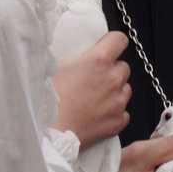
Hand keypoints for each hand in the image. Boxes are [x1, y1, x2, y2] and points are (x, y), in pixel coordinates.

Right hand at [50, 31, 131, 145]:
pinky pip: (123, 111)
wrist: (48, 132)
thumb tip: (83, 50)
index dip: (112, 43)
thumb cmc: (47, 100)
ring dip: (114, 91)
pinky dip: (113, 112)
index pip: (120, 39)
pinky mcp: (118, 120)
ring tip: (93, 98)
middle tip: (93, 79)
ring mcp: (118, 101)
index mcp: (99, 60)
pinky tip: (97, 113)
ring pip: (125, 89)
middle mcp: (113, 79)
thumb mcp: (58, 66)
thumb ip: (78, 56)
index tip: (107, 48)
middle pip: (123, 66)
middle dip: (111, 70)